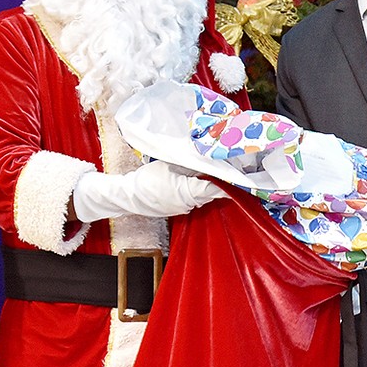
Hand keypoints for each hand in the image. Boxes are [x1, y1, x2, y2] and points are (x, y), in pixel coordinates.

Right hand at [73, 161, 224, 220]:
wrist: (128, 196)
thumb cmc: (146, 180)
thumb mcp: (168, 165)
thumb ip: (189, 163)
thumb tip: (206, 158)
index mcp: (187, 192)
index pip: (214, 188)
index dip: (227, 181)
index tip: (238, 175)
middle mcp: (189, 204)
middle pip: (211, 192)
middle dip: (221, 181)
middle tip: (231, 168)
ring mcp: (184, 208)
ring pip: (204, 195)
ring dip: (211, 185)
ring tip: (219, 171)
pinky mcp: (179, 208)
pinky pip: (195, 198)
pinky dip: (200, 189)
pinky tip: (202, 179)